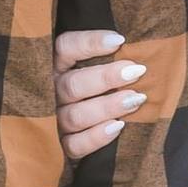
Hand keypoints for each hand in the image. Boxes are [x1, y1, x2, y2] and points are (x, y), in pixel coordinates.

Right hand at [54, 29, 149, 160]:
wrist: (79, 129)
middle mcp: (51, 91)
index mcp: (56, 65)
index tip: (119, 40)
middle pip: (72, 84)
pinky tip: (118, 126)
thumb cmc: (95, 87)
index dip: (89, 43)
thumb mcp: (94, 66)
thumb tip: (135, 47)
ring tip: (135, 99)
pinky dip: (96, 137)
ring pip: (75, 115)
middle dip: (105, 77)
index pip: (65, 48)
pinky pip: (75, 145)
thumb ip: (108, 57)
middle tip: (136, 71)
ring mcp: (54, 120)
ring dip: (106, 107)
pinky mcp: (62, 145)